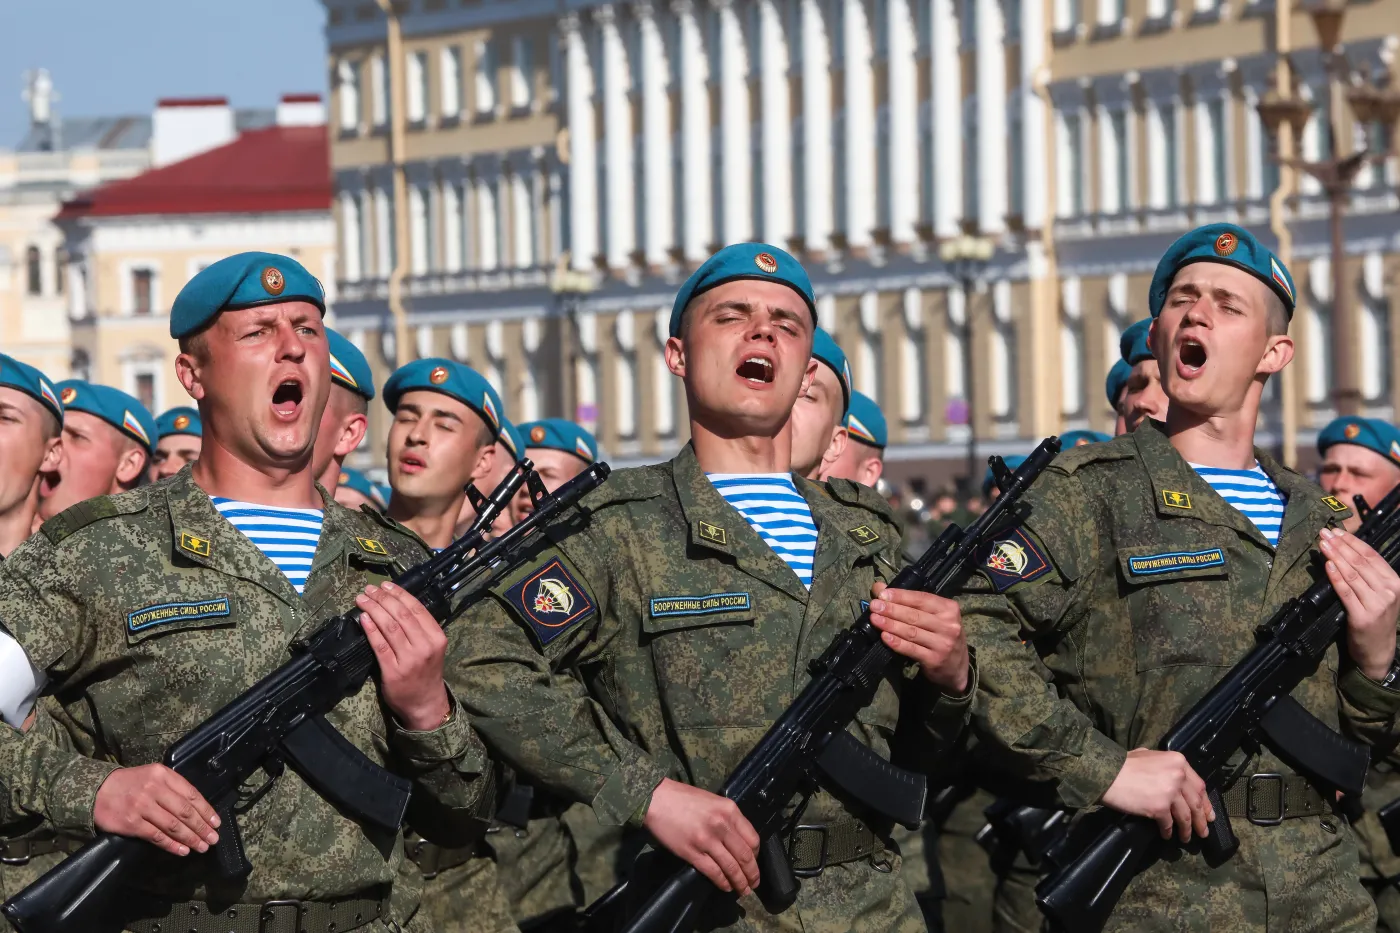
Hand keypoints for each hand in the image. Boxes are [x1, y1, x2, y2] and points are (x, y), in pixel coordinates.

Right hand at [93, 764, 220, 855]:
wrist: (96, 790)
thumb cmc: (130, 784)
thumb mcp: (153, 776)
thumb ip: (173, 788)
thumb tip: (198, 808)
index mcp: (164, 775)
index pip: (191, 794)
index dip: (206, 810)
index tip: (216, 822)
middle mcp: (154, 789)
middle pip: (185, 811)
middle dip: (202, 827)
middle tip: (213, 839)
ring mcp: (142, 806)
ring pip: (173, 825)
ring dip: (190, 838)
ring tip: (202, 847)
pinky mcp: (131, 823)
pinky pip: (156, 836)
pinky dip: (171, 845)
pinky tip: (182, 850)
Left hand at [357, 581, 450, 729]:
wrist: (426, 703)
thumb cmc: (427, 672)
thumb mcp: (432, 647)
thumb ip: (419, 629)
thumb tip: (396, 604)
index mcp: (436, 637)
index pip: (417, 609)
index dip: (400, 594)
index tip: (386, 585)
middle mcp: (424, 646)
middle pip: (401, 616)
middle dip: (383, 599)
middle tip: (370, 589)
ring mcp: (409, 659)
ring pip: (389, 627)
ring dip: (374, 610)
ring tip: (362, 599)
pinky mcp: (393, 671)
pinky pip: (379, 646)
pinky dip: (370, 629)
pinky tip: (363, 618)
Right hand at [642, 778, 760, 895]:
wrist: (657, 799)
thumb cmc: (684, 797)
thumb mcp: (714, 801)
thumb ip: (728, 818)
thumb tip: (738, 840)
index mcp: (730, 810)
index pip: (753, 839)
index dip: (756, 856)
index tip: (754, 863)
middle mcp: (722, 825)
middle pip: (745, 856)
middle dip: (751, 874)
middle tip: (753, 883)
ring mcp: (707, 840)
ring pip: (731, 867)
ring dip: (739, 882)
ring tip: (743, 890)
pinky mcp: (692, 853)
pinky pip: (713, 872)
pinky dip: (722, 882)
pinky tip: (725, 887)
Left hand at [868, 582, 969, 692]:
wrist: (957, 667)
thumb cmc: (942, 635)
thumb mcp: (933, 616)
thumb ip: (908, 601)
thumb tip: (879, 587)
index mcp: (949, 609)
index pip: (922, 599)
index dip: (901, 596)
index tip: (882, 594)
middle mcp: (949, 625)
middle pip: (915, 615)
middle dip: (892, 610)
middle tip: (874, 606)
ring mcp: (943, 643)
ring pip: (911, 632)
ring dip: (890, 625)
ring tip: (875, 619)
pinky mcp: (935, 660)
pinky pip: (911, 649)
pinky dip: (896, 642)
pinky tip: (884, 637)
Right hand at [1101, 749, 1211, 841]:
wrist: (1107, 774)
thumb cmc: (1123, 764)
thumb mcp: (1147, 756)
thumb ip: (1163, 765)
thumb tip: (1168, 774)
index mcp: (1178, 762)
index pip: (1199, 786)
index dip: (1205, 803)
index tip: (1208, 814)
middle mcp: (1178, 776)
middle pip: (1196, 803)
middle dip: (1201, 820)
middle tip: (1203, 831)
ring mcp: (1170, 793)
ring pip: (1186, 816)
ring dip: (1187, 829)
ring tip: (1186, 838)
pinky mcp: (1159, 808)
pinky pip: (1169, 823)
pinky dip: (1169, 831)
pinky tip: (1167, 835)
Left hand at [1322, 527, 1399, 681]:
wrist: (1379, 650)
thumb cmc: (1377, 619)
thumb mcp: (1380, 594)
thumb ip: (1369, 575)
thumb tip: (1347, 550)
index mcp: (1395, 582)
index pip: (1372, 556)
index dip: (1353, 541)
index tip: (1337, 531)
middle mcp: (1389, 591)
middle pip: (1360, 562)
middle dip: (1341, 545)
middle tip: (1324, 533)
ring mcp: (1377, 604)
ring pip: (1352, 574)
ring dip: (1335, 557)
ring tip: (1323, 545)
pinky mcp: (1362, 616)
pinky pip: (1346, 592)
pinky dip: (1335, 577)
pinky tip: (1327, 566)